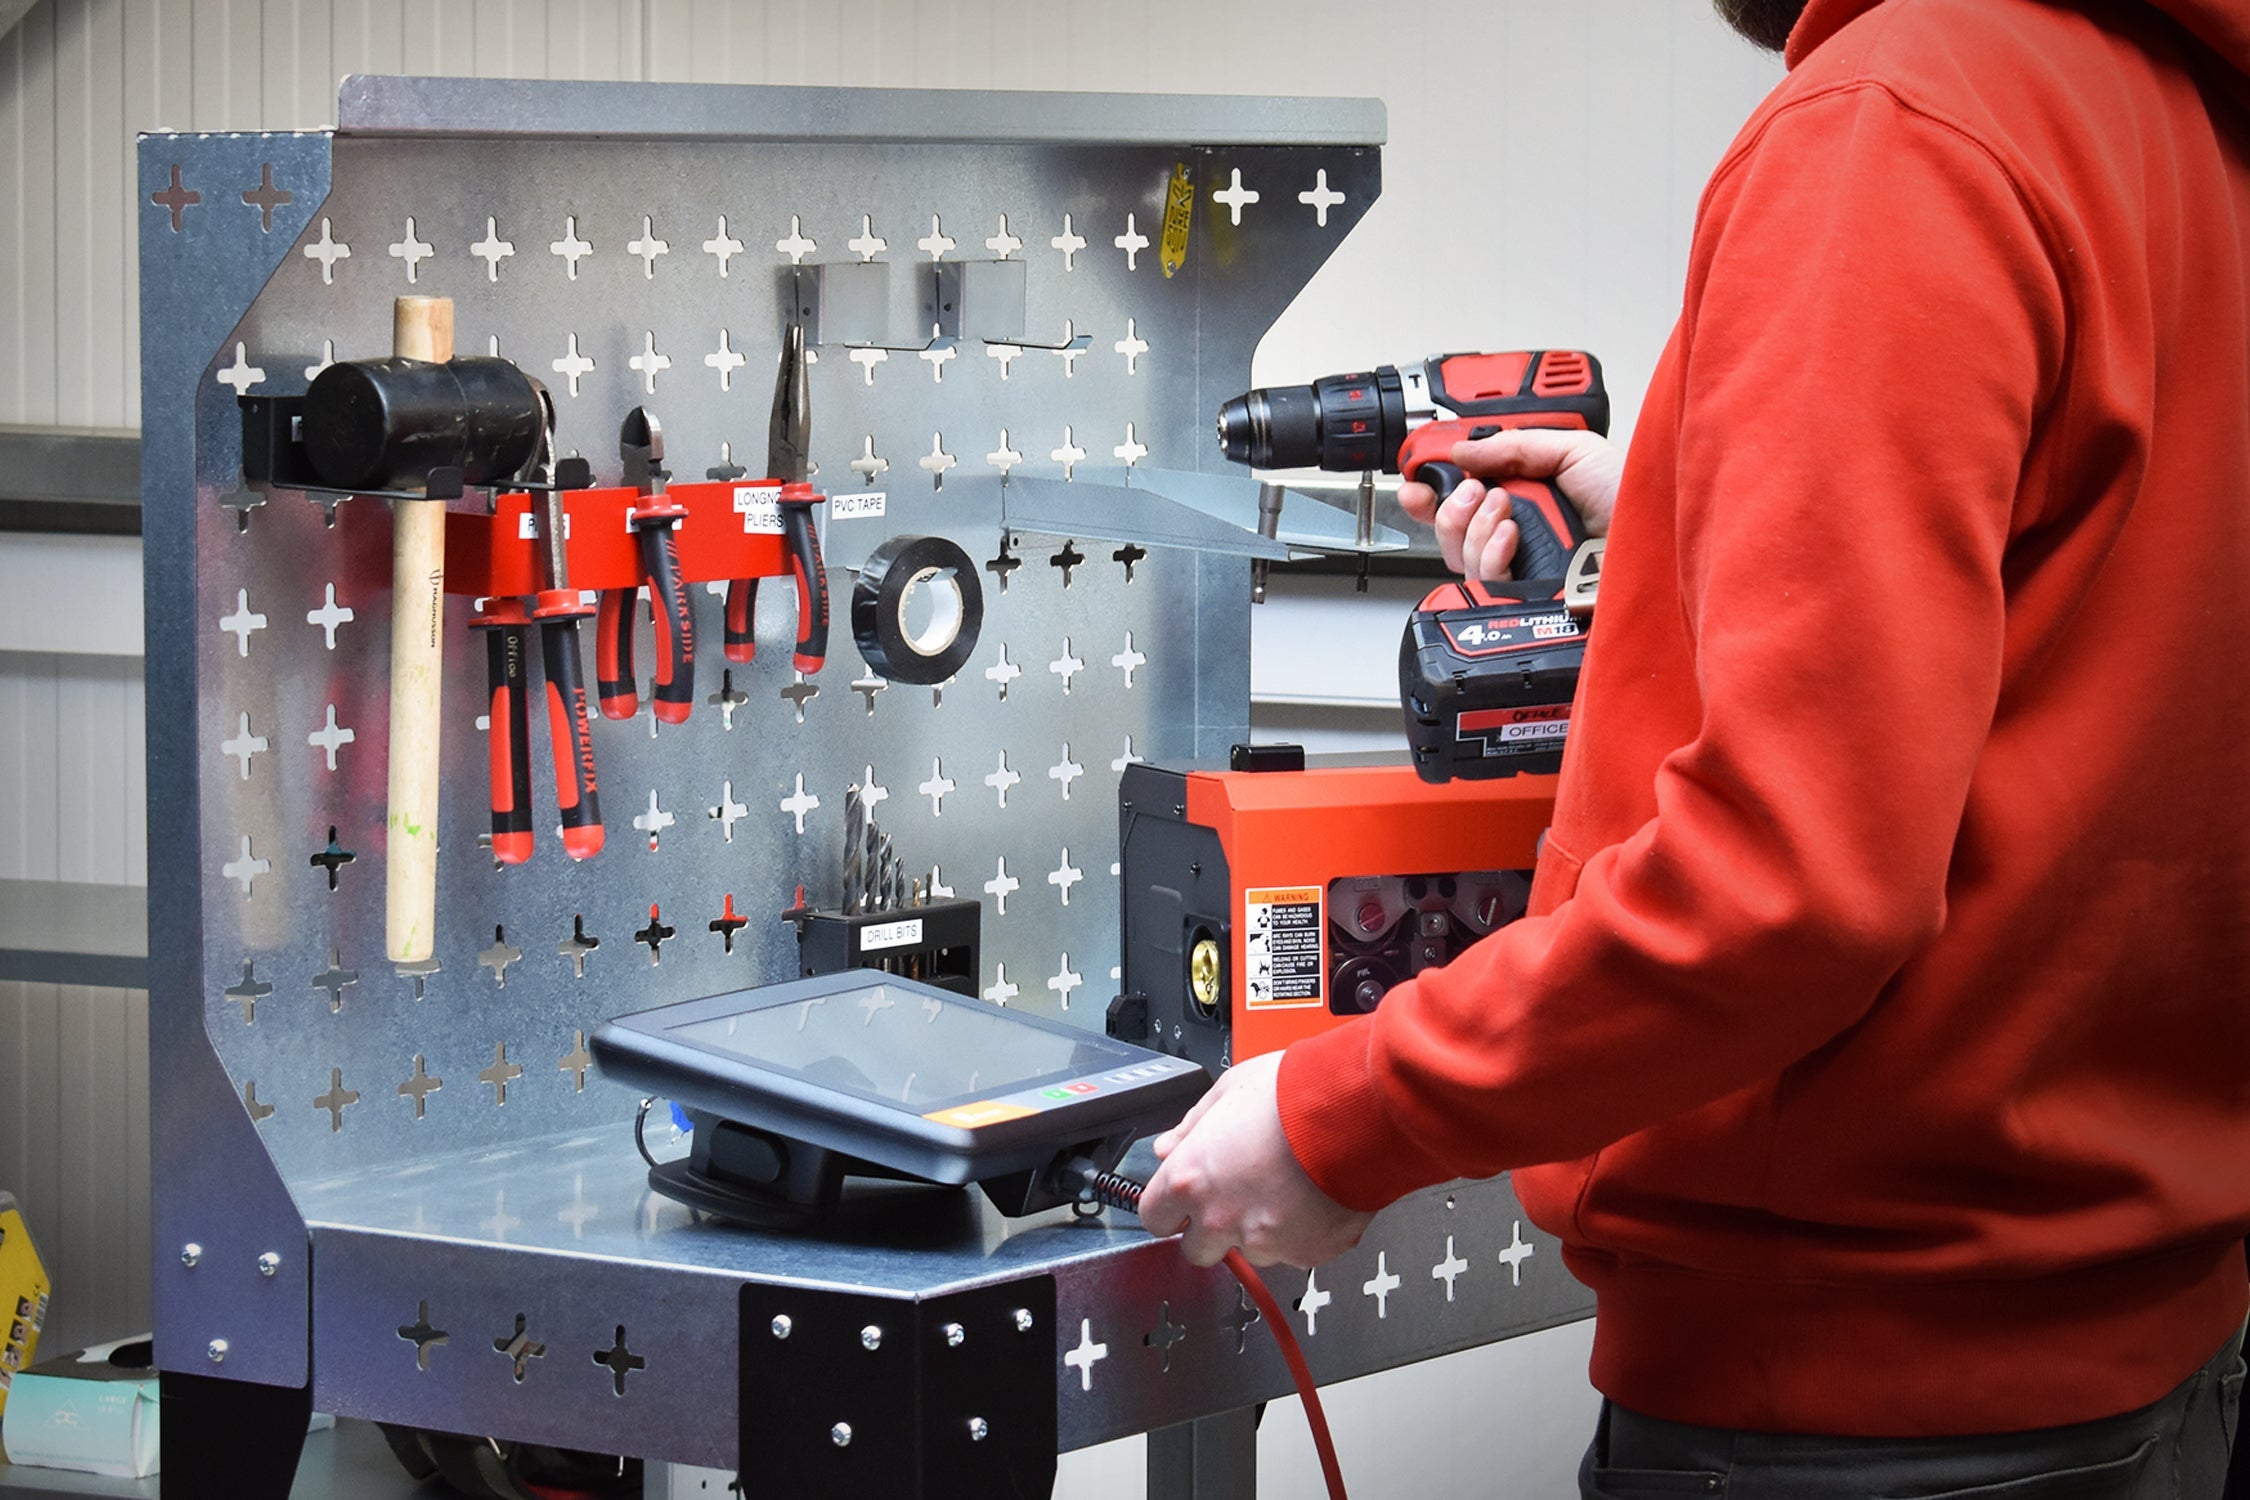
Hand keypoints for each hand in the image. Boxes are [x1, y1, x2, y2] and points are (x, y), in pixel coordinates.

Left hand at [1136, 1052, 1375, 1268]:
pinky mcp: (1305, 1253)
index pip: (1154, 1218)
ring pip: (1249, 1251)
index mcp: (1191, 1178)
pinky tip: (1311, 1197)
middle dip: (1210, 1230)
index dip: (1170, 1208)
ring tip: (1285, 1188)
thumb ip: (1190, 1127)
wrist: (1355, 1112)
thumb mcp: (1228, 1090)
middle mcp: (1221, 1218)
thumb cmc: (1296, 1094)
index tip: (1181, 1202)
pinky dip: (1300, 1233)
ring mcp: (1263, 1241)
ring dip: (1258, 1230)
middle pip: (1196, 1250)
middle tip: (1236, 1198)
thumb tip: (1168, 1146)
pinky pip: (1293, 1251)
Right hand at [1398, 428, 1625, 579]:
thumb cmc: (1634, 500)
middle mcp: (1520, 538)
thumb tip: (1463, 451)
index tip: (1417, 479)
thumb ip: (1513, 446)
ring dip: (1475, 525)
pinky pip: (1481, 580)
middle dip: (1448, 506)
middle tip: (1472, 490)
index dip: (1432, 490)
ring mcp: (1520, 570)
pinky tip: (1513, 537)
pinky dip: (1491, 552)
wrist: (1657, 543)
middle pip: (1449, 530)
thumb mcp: (1574, 450)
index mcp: (1529, 500)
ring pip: (1459, 555)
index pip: (1463, 499)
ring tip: (1507, 509)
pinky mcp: (1523, 599)